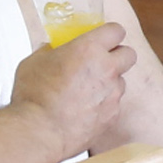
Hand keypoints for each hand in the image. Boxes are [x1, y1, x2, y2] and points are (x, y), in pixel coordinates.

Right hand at [10, 20, 134, 154]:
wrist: (38, 132)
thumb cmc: (33, 96)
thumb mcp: (33, 62)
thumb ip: (49, 51)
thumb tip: (51, 49)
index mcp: (89, 49)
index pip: (116, 30)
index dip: (109, 34)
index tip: (102, 38)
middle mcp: (107, 69)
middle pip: (128, 54)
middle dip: (117, 56)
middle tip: (100, 62)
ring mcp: (113, 93)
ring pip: (121, 81)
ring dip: (109, 83)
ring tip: (85, 91)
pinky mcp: (112, 115)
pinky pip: (114, 104)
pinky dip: (103, 104)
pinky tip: (84, 110)